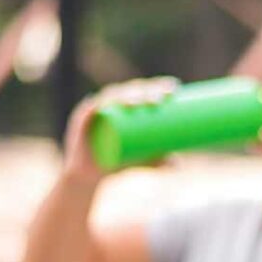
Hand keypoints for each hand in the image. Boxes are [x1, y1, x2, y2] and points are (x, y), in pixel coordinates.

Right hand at [62, 76, 178, 183]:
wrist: (90, 178)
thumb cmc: (119, 163)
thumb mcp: (145, 162)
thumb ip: (162, 161)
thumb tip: (180, 165)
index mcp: (123, 105)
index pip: (141, 89)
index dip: (156, 84)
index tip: (174, 88)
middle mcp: (109, 104)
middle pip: (129, 90)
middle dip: (147, 89)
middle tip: (163, 97)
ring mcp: (94, 111)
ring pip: (112, 96)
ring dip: (128, 95)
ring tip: (144, 102)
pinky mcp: (80, 122)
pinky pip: (90, 108)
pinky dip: (100, 104)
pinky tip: (111, 102)